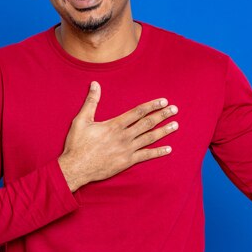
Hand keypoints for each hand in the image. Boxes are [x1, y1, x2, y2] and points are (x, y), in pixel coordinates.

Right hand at [58, 81, 178, 191]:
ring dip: (164, 131)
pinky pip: (146, 156)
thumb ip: (91, 101)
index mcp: (115, 125)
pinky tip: (169, 149)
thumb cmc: (77, 144)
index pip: (138, 112)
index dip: (152, 106)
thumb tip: (95, 84)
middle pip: (147, 123)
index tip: (163, 101)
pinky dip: (158, 152)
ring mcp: (127, 150)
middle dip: (162, 115)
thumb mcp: (81, 120)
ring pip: (150, 138)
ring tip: (176, 125)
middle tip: (175, 110)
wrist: (76, 168)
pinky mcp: (127, 162)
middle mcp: (124, 136)